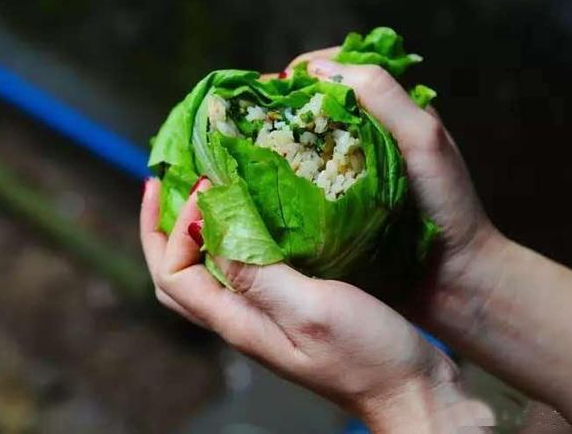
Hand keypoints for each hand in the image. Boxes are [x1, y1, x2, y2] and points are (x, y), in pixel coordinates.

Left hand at [140, 178, 492, 432]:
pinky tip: (257, 212)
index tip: (204, 187)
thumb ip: (258, 274)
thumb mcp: (308, 310)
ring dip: (196, 229)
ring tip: (202, 190)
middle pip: (178, 274)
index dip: (174, 228)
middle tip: (167, 183)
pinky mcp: (290, 304)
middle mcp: (242, 318)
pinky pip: (246, 266)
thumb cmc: (365, 356)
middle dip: (163, 229)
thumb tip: (210, 229)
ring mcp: (265, 313)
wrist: (408, 388)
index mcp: (238, 321)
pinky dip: (237, 235)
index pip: (173, 274)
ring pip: (209, 269)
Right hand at [289, 52, 571, 428]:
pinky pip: (306, 179)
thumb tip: (316, 69)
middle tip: (253, 115)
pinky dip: (285, 176)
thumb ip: (382, 96)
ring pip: (307, 141)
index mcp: (391, 110)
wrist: (455, 276)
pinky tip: (265, 181)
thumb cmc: (447, 204)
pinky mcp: (339, 203)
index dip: (307, 69)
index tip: (275, 81)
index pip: (342, 71)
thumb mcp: (422, 138)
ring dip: (280, 139)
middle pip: (316, 105)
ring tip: (249, 143)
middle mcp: (367, 136)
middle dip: (284, 104)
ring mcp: (350, 170)